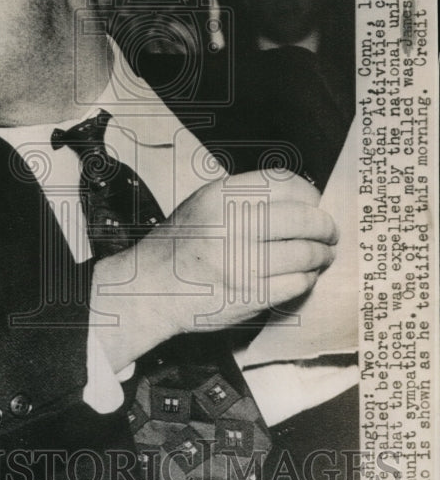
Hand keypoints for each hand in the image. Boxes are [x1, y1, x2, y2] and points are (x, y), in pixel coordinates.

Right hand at [90, 171, 337, 371]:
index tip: (314, 203)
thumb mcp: (203, 205)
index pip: (284, 183)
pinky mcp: (249, 296)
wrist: (149, 289)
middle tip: (330, 233)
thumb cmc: (180, 247)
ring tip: (320, 256)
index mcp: (220, 197)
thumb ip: (245, 197)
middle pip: (303, 218)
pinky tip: (302, 276)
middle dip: (325, 226)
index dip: (308, 194)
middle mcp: (231, 226)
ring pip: (306, 253)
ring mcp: (241, 263)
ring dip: (321, 255)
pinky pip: (297, 283)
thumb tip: (302, 199)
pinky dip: (307, 278)